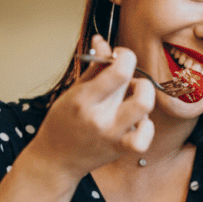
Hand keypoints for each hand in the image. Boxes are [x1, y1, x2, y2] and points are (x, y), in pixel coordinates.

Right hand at [30, 35, 155, 181]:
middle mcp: (99, 118)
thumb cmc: (63, 123)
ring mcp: (112, 135)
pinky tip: (136, 122)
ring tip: (131, 101)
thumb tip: (102, 41)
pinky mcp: (121, 149)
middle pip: (138, 88)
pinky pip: (144, 137)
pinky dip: (146, 126)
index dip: (127, 57)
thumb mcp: (74, 91)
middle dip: (136, 78)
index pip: (120, 71)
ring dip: (144, 98)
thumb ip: (94, 67)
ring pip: (145, 109)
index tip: (121, 57)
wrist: (56, 160)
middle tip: (126, 83)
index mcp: (84, 99)